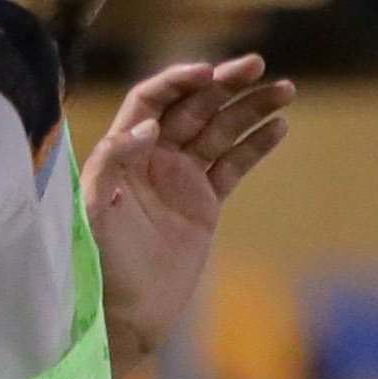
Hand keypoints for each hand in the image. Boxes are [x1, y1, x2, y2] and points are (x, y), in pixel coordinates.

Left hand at [87, 55, 288, 365]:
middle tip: (257, 65)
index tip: (208, 73)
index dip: (178, 81)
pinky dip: (256, 145)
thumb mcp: (92, 211)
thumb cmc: (99, 264)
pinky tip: (278, 126)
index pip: (152, 101)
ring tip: (285, 90)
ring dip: (251, 108)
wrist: (124, 313)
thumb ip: (113, 162)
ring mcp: (181, 178)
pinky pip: (234, 165)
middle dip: (225, 84)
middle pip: (193, 107)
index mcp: (123, 151)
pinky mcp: (204, 203)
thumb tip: (152, 125)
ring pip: (220, 131)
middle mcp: (152, 156)